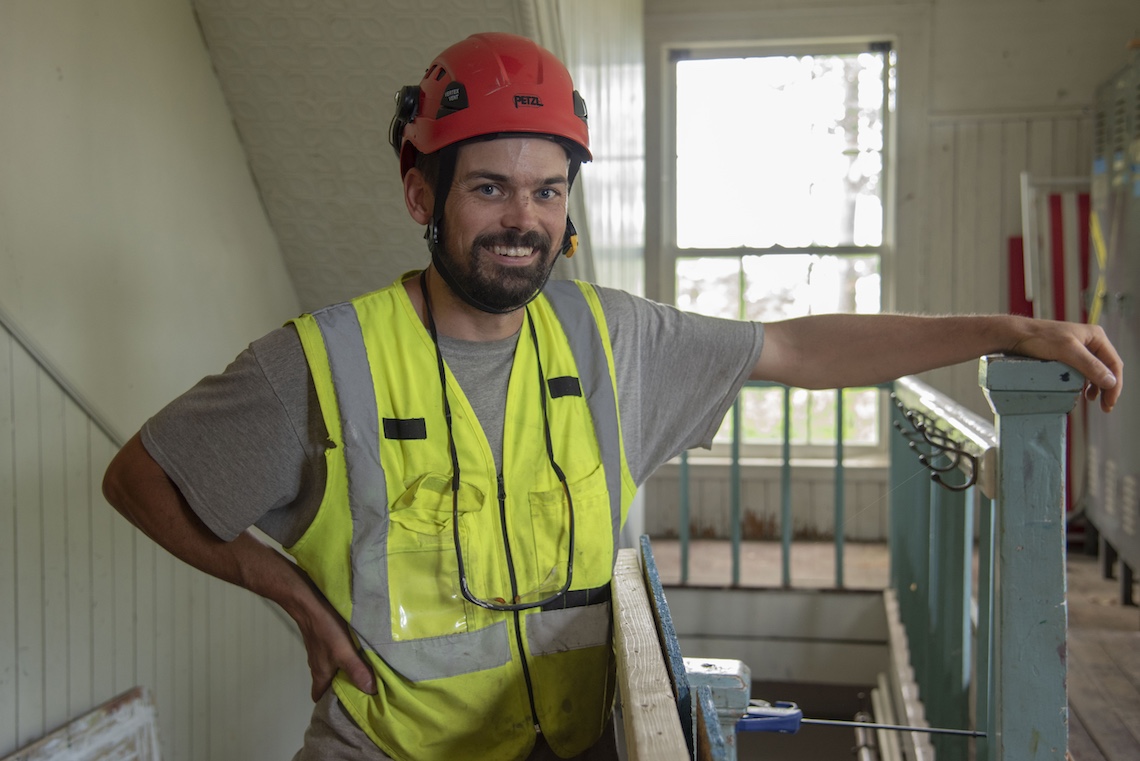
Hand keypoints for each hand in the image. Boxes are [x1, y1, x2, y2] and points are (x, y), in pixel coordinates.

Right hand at [288, 567, 376, 701]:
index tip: (350, 705)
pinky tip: (359, 650)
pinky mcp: (324, 638)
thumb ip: (357, 670)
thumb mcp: (344, 652)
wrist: (308, 601)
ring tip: (366, 670)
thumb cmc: (325, 629)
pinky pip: (335, 653)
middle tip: (365, 688)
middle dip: (344, 687)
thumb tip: (372, 691)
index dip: (331, 704)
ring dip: (347, 670)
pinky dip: (345, 656)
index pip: (320, 697)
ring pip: (333, 667)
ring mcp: (320, 651)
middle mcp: (318, 665)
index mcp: (320, 674)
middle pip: (329, 683)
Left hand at [1009, 319, 1122, 411]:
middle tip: (1105, 407)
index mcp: (1095, 336)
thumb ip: (1090, 366)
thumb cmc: (1039, 339)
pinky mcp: (1066, 356)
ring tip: (1090, 399)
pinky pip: (1082, 371)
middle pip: (1106, 368)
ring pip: (1095, 371)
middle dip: (1107, 387)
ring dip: (1096, 386)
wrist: (1014, 335)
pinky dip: (1084, 382)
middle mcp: (1089, 341)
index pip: (1114, 363)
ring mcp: (1078, 349)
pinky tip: (1081, 391)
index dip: (1115, 385)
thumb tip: (1110, 381)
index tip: (1110, 402)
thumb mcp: (1067, 352)